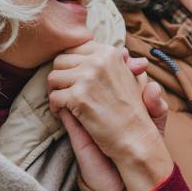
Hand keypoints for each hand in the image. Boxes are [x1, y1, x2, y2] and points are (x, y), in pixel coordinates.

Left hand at [48, 43, 172, 190]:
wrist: (138, 142)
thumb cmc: (135, 114)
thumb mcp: (133, 82)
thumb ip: (124, 65)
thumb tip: (121, 51)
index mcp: (110, 54)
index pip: (76, 49)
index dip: (71, 65)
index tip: (75, 79)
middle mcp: (99, 61)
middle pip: (60, 61)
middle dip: (60, 78)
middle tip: (64, 92)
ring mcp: (88, 78)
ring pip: (53, 77)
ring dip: (55, 92)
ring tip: (63, 104)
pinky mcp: (79, 97)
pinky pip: (54, 97)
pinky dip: (55, 108)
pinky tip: (64, 114)